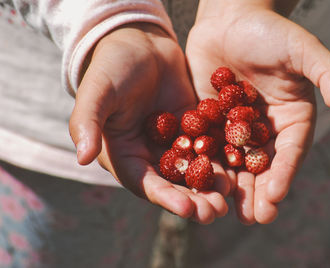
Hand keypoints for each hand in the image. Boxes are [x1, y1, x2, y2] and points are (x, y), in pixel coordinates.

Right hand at [68, 23, 228, 223]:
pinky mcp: (193, 129)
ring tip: (228, 200)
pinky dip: (221, 160)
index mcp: (125, 154)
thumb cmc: (112, 66)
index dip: (165, 197)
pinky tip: (236, 170)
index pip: (145, 183)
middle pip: (173, 184)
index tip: (186, 208)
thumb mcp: (97, 92)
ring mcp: (173, 143)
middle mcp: (150, 155)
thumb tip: (82, 158)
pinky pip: (208, 147)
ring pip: (194, 171)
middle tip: (214, 213)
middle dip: (193, 200)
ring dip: (210, 187)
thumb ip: (87, 123)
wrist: (140, 43)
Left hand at [186, 1, 329, 223]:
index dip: (283, 175)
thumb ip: (328, 72)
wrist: (229, 20)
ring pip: (234, 163)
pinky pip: (207, 147)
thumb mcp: (302, 48)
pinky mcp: (210, 122)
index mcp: (291, 118)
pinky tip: (197, 184)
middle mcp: (264, 129)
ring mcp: (235, 128)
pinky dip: (203, 166)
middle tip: (254, 218)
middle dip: (258, 192)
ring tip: (226, 212)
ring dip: (231, 188)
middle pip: (262, 166)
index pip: (289, 153)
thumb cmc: (269, 31)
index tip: (275, 197)